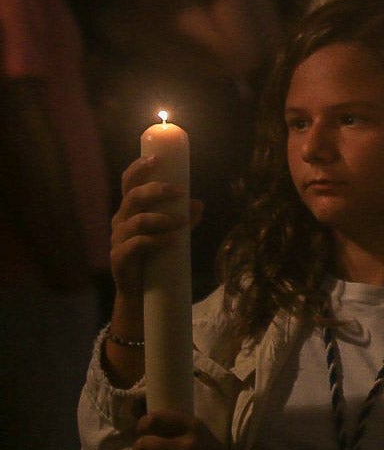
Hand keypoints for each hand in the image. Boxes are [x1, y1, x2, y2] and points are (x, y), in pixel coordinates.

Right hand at [111, 156, 202, 297]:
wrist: (142, 291)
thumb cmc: (155, 254)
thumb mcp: (171, 232)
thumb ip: (183, 217)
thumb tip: (198, 203)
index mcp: (130, 209)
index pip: (129, 183)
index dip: (138, 168)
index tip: (156, 158)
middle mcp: (121, 220)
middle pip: (133, 197)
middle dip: (156, 190)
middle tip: (180, 192)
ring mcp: (118, 239)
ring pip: (136, 221)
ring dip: (162, 219)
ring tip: (182, 223)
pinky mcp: (120, 258)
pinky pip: (136, 245)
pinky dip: (156, 240)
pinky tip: (172, 241)